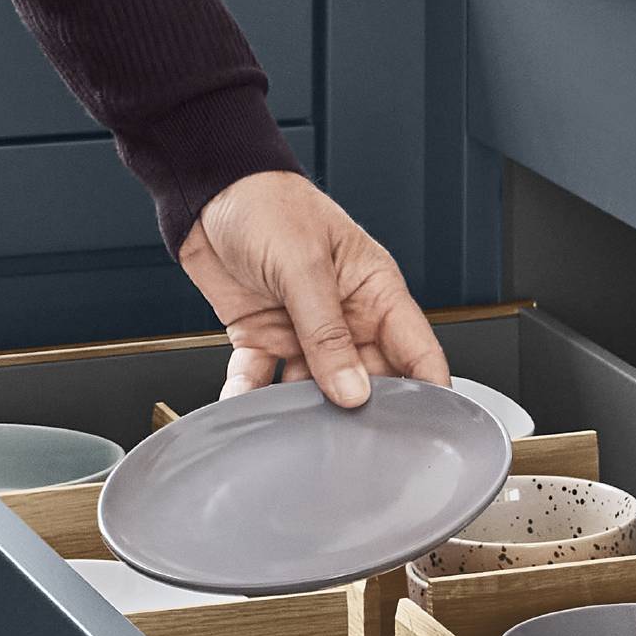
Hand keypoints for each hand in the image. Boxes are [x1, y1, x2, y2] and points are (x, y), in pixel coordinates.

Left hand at [176, 171, 447, 407]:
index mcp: (374, 289)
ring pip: (313, 388)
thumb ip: (327, 333)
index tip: (425, 432)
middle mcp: (344, 315)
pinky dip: (250, 397)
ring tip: (295, 431)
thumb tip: (353, 391)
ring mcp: (303, 329)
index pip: (417, 350)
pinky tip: (244, 408)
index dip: (429, 392)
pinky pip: (261, 380)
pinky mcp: (262, 337)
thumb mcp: (303, 265)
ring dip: (302, 411)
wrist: (206, 190)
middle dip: (360, 413)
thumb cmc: (267, 203)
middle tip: (352, 444)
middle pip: (368, 380)